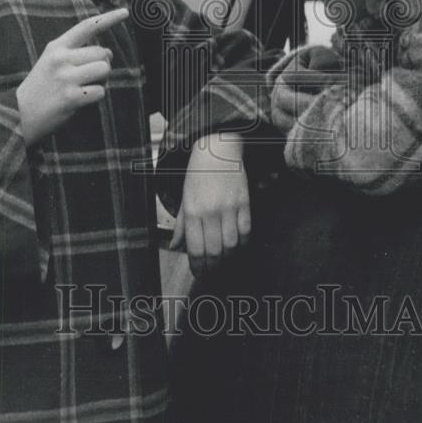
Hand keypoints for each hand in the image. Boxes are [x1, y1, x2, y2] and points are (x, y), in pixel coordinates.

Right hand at [16, 7, 128, 145]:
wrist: (17, 114)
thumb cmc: (41, 88)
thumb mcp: (51, 61)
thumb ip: (76, 53)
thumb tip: (108, 52)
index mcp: (56, 47)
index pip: (86, 27)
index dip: (108, 18)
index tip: (125, 12)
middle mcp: (61, 58)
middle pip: (102, 53)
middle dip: (102, 65)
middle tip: (86, 78)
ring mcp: (65, 77)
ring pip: (104, 70)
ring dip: (101, 80)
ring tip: (84, 87)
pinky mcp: (70, 97)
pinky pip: (100, 92)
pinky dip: (95, 97)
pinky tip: (79, 100)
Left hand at [169, 134, 250, 276]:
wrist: (217, 149)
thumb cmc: (198, 174)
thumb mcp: (184, 197)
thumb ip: (181, 225)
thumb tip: (174, 246)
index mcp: (192, 211)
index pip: (195, 248)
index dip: (198, 266)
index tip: (199, 273)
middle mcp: (210, 211)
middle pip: (214, 251)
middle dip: (213, 267)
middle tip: (212, 272)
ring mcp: (229, 207)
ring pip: (232, 245)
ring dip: (228, 257)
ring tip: (224, 260)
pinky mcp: (244, 202)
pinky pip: (246, 231)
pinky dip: (243, 243)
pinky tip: (237, 245)